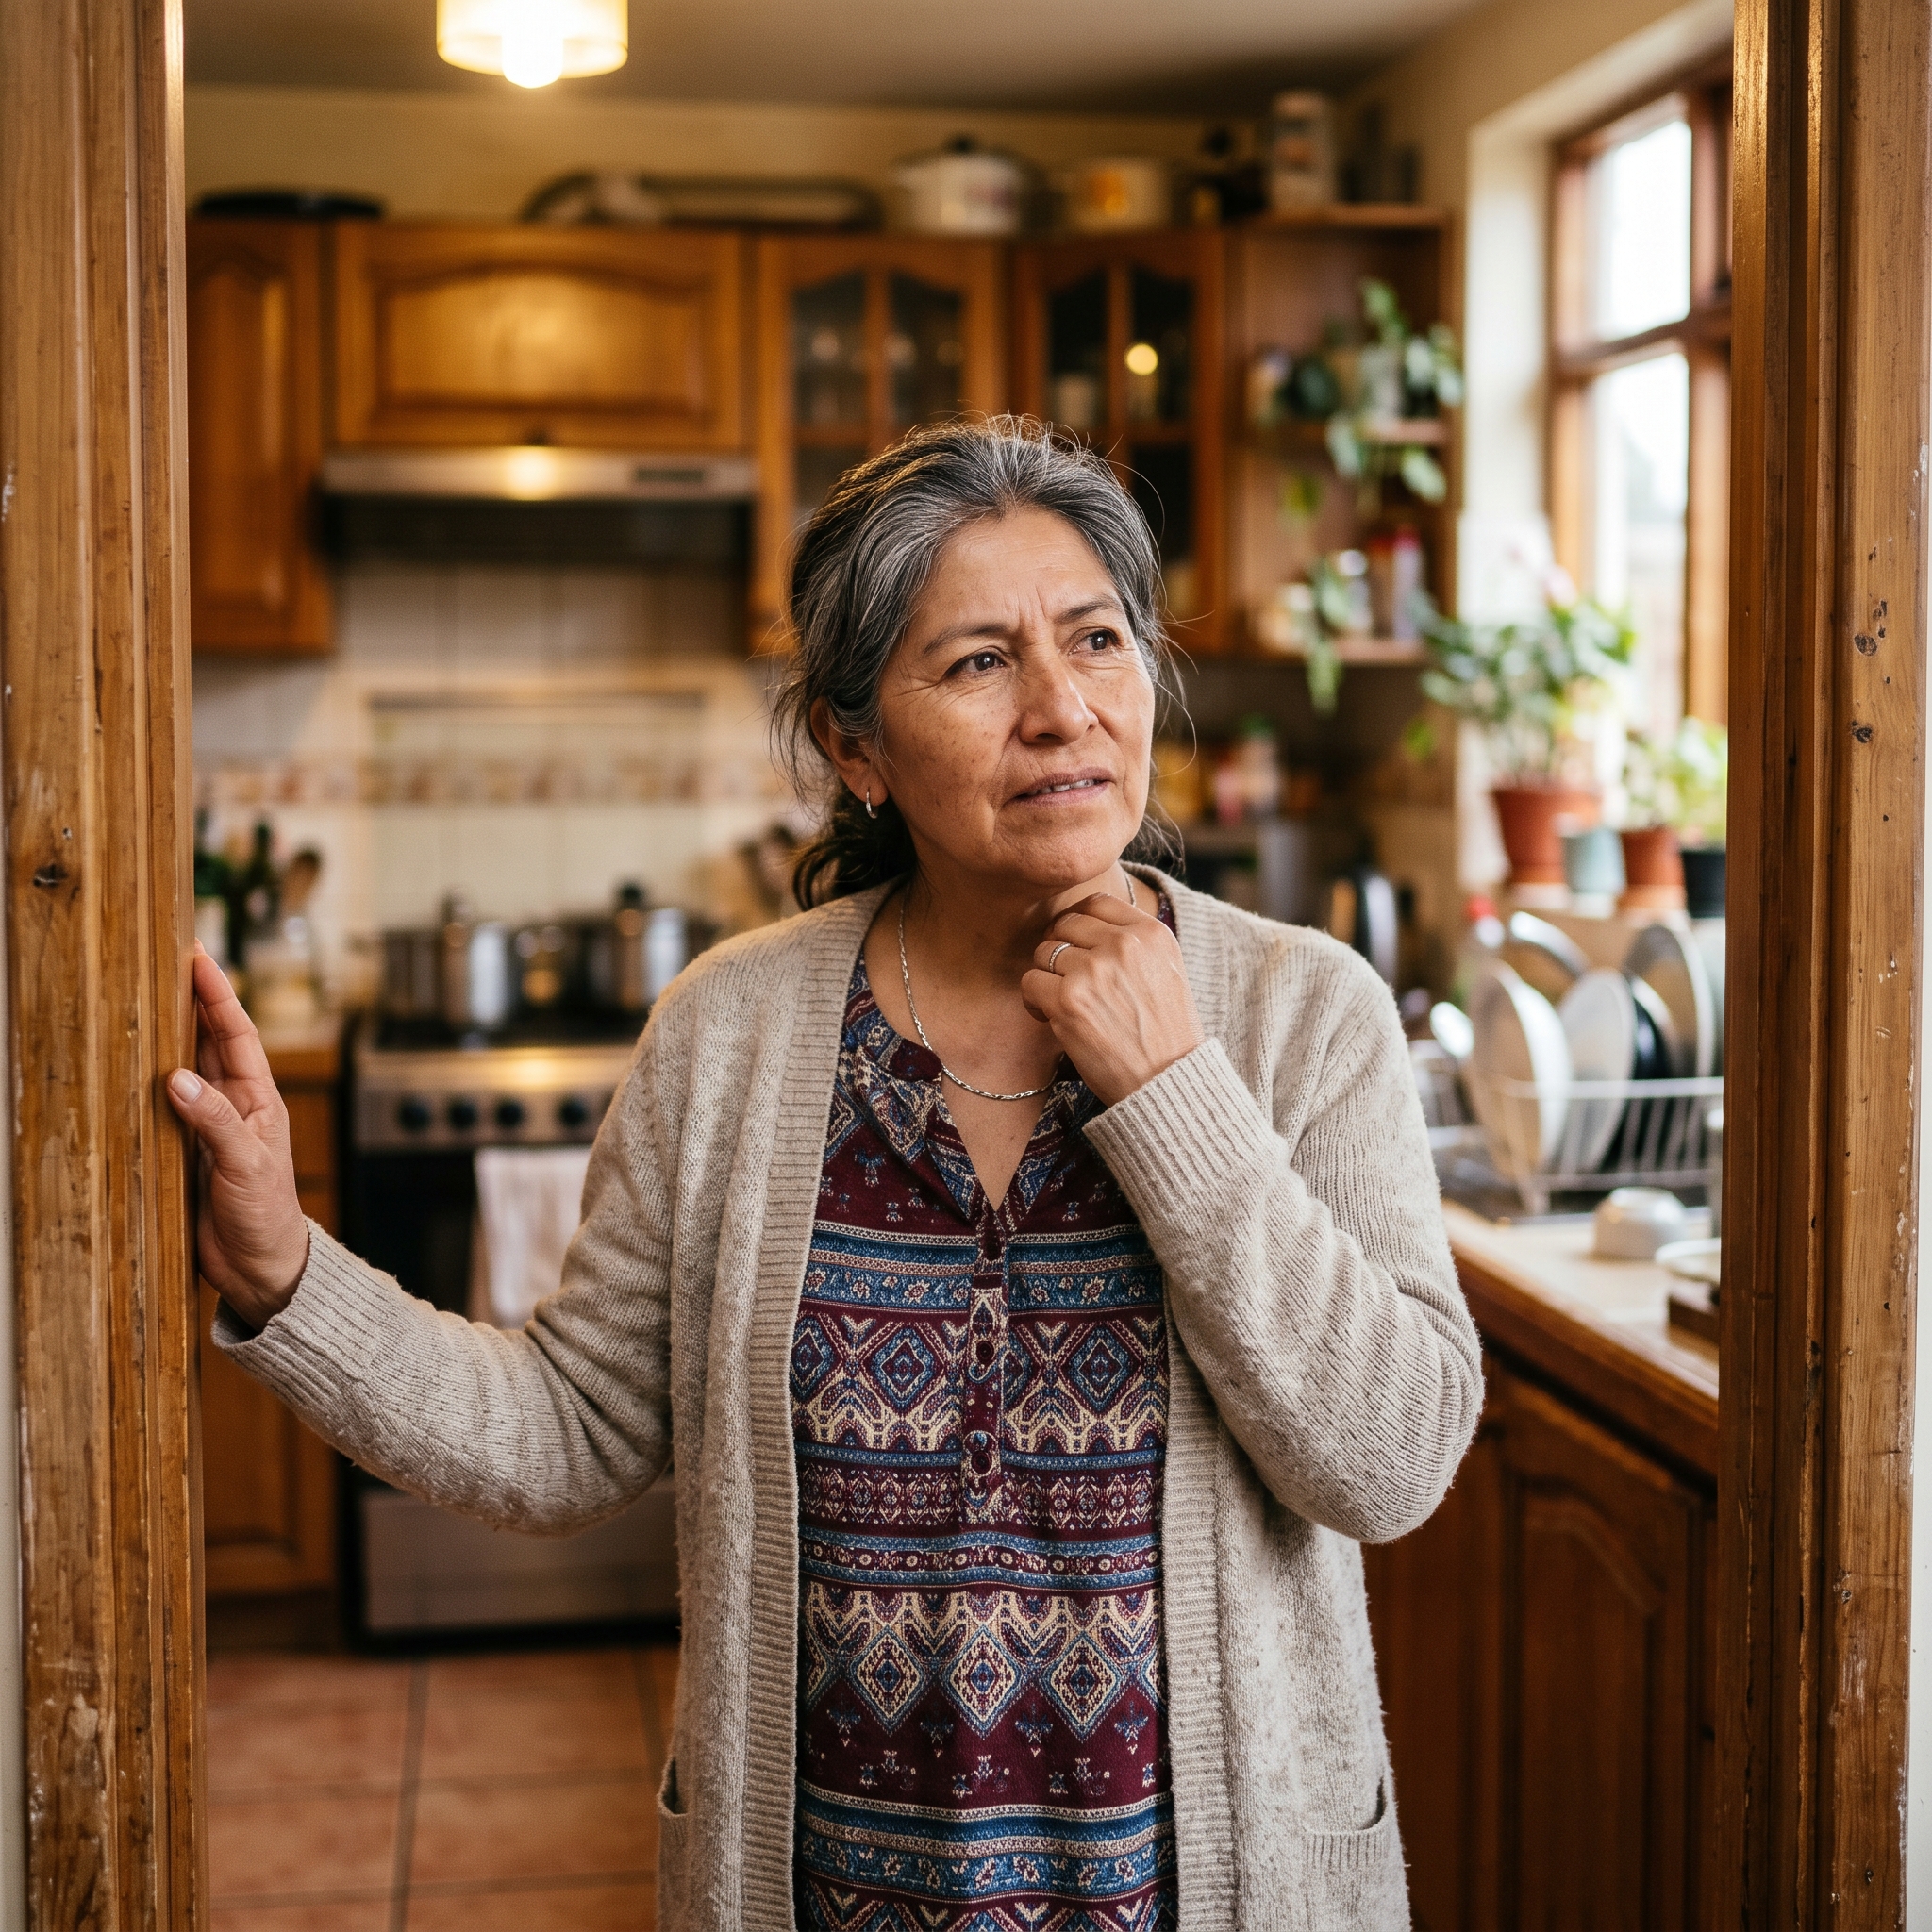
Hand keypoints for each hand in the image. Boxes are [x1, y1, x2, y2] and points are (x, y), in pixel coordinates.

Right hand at [165, 948, 310, 1330]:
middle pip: (207, 1042)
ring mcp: (208, 1127)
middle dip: (188, 1002)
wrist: (262, 1267)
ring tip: (137, 1001)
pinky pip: (162, 1109)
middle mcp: (233, 1106)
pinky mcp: (185, 1152)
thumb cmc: (268, 1217)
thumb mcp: (247, 1166)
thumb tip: (177, 1079)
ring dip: (163, 1039)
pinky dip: (144, 1087)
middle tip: (161, 963)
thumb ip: (214, 1123)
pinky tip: (124, 1070)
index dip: (217, 994)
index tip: (198, 956)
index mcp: (259, 1100)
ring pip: (182, 1070)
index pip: (236, 1033)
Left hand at [1021, 893, 1204, 1105]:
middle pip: (1065, 925)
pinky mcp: (1068, 1000)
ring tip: (1064, 1003)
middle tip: (1068, 980)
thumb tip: (1083, 924)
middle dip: (1060, 950)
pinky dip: (1033, 1000)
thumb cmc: (1166, 1033)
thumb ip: (1133, 943)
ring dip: (1047, 977)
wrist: (1168, 1082)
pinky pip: (1030, 982)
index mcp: (1152, 933)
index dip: (1078, 925)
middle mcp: (1123, 945)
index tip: (1077, 948)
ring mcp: (1094, 971)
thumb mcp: (1167, 971)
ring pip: (1043, 952)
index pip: (1095, 904)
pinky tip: (1050, 1016)